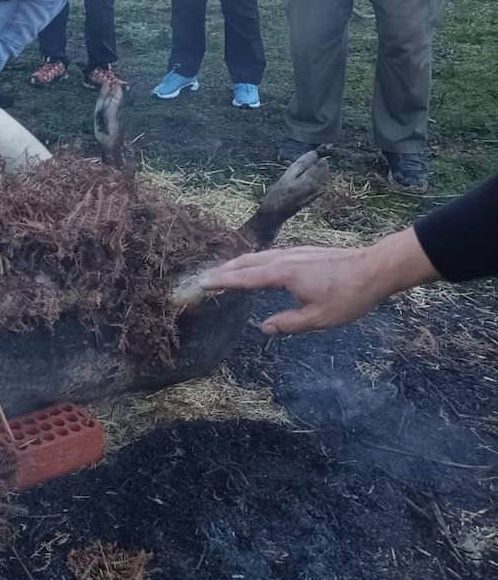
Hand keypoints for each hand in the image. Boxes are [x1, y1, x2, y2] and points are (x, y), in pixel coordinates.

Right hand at [198, 227, 436, 335]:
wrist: (375, 268)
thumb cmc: (348, 296)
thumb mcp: (319, 318)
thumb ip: (288, 323)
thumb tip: (263, 328)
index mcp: (283, 274)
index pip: (245, 278)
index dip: (223, 281)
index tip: (203, 283)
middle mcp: (283, 259)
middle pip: (246, 262)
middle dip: (225, 270)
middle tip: (206, 278)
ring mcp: (293, 252)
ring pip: (258, 256)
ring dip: (238, 264)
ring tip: (225, 271)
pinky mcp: (302, 252)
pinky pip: (269, 254)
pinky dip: (253, 260)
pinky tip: (257, 265)